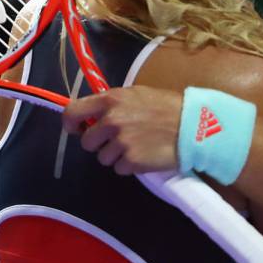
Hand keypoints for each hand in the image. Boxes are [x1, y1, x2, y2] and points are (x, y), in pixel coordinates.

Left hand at [64, 86, 183, 174]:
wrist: (193, 126)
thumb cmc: (168, 106)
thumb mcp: (137, 95)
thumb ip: (113, 104)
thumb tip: (95, 116)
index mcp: (110, 100)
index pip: (72, 112)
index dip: (70, 123)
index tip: (75, 129)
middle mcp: (111, 121)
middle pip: (87, 142)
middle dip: (99, 143)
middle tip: (118, 140)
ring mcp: (120, 143)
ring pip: (103, 158)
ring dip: (116, 156)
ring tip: (137, 147)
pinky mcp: (131, 161)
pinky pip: (119, 168)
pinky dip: (130, 165)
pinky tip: (145, 155)